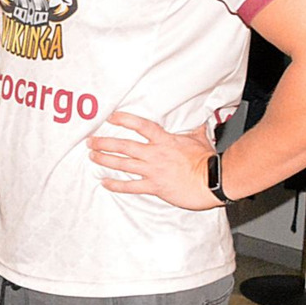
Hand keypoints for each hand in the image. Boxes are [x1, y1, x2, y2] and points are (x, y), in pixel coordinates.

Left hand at [86, 111, 219, 210]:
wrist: (214, 180)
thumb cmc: (208, 161)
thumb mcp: (200, 138)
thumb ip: (194, 129)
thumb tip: (200, 119)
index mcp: (165, 140)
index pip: (141, 126)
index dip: (124, 120)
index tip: (111, 117)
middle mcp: (155, 154)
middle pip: (124, 146)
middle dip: (105, 143)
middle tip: (91, 141)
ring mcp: (153, 171)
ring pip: (123, 164)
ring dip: (106, 160)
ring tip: (93, 156)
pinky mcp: (154, 186)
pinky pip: (131, 186)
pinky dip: (116, 185)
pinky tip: (105, 182)